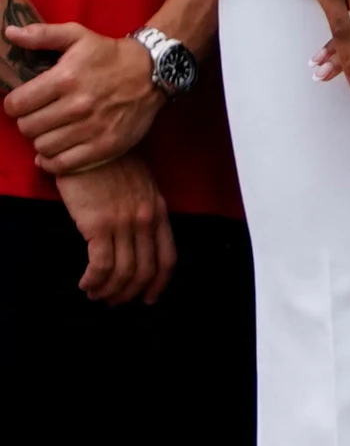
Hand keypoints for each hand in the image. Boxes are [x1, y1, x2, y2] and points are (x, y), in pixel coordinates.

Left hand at [5, 23, 162, 174]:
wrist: (155, 72)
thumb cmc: (111, 55)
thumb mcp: (78, 36)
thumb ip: (42, 35)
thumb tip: (10, 33)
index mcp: (66, 79)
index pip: (17, 105)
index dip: (15, 104)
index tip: (24, 102)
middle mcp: (78, 106)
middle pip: (28, 127)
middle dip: (28, 121)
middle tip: (40, 115)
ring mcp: (93, 128)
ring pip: (43, 146)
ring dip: (42, 139)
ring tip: (52, 130)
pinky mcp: (106, 145)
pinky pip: (64, 164)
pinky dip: (53, 161)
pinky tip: (55, 151)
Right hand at [56, 155, 170, 303]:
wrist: (88, 144)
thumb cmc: (109, 162)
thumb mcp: (140, 185)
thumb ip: (142, 209)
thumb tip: (136, 239)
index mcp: (159, 211)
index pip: (167, 257)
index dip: (158, 283)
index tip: (149, 297)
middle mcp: (146, 220)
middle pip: (145, 270)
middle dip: (130, 293)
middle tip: (114, 301)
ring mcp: (124, 223)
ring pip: (123, 272)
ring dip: (109, 290)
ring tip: (96, 294)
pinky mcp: (99, 225)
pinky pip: (101, 265)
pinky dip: (94, 280)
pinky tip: (85, 283)